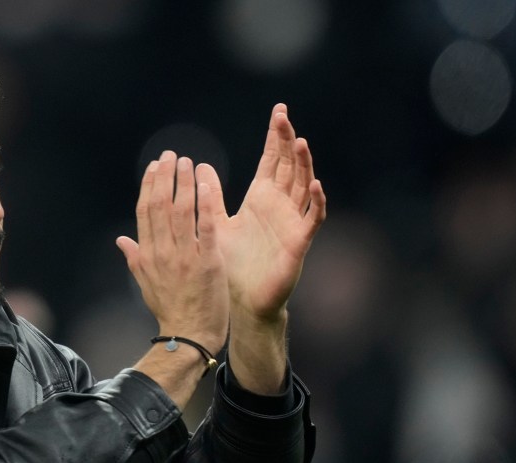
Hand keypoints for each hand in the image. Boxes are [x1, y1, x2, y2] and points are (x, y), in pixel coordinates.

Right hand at [116, 151, 228, 353]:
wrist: (189, 335)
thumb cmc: (170, 311)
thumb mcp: (146, 284)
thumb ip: (134, 258)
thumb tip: (120, 240)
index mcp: (148, 254)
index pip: (145, 212)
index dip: (149, 185)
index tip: (154, 167)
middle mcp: (163, 252)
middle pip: (160, 205)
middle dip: (165, 177)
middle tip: (172, 155)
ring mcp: (184, 256)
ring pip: (180, 211)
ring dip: (183, 183)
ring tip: (188, 162)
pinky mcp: (207, 262)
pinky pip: (204, 227)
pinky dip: (204, 204)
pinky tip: (206, 184)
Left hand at [202, 104, 326, 323]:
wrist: (243, 299)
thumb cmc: (234, 263)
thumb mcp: (217, 223)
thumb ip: (210, 196)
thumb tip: (198, 167)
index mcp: (261, 198)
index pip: (272, 160)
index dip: (275, 137)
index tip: (278, 112)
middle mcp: (279, 206)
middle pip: (289, 166)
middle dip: (287, 141)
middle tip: (285, 116)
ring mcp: (291, 222)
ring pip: (303, 187)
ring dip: (304, 165)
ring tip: (300, 143)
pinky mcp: (299, 242)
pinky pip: (312, 218)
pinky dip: (317, 202)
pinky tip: (317, 185)